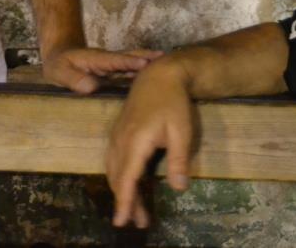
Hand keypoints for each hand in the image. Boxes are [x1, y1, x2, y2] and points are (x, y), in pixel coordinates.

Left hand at [42, 47, 160, 94]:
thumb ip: (74, 79)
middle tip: (166, 58)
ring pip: (132, 62)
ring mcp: (112, 65)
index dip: (130, 63)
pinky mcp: (113, 71)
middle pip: (130, 57)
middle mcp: (108, 60)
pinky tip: (154, 78)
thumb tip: (91, 87)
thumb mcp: (59, 72)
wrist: (58, 58)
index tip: (146, 64)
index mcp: (97, 59)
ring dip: (148, 63)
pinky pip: (130, 70)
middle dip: (147, 58)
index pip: (116, 61)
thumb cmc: (58, 65)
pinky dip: (142, 71)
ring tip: (168, 66)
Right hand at [106, 60, 194, 228]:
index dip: (124, 201)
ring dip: (122, 190)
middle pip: (117, 178)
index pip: (126, 178)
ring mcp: (117, 135)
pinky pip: (113, 160)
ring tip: (135, 209)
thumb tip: (179, 188)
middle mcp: (120, 140)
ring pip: (113, 169)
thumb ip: (179, 159)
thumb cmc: (173, 102)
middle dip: (125, 201)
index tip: (122, 221)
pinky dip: (119, 176)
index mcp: (135, 142)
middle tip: (137, 222)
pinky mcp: (118, 132)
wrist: (160, 75)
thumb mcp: (182, 131)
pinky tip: (129, 183)